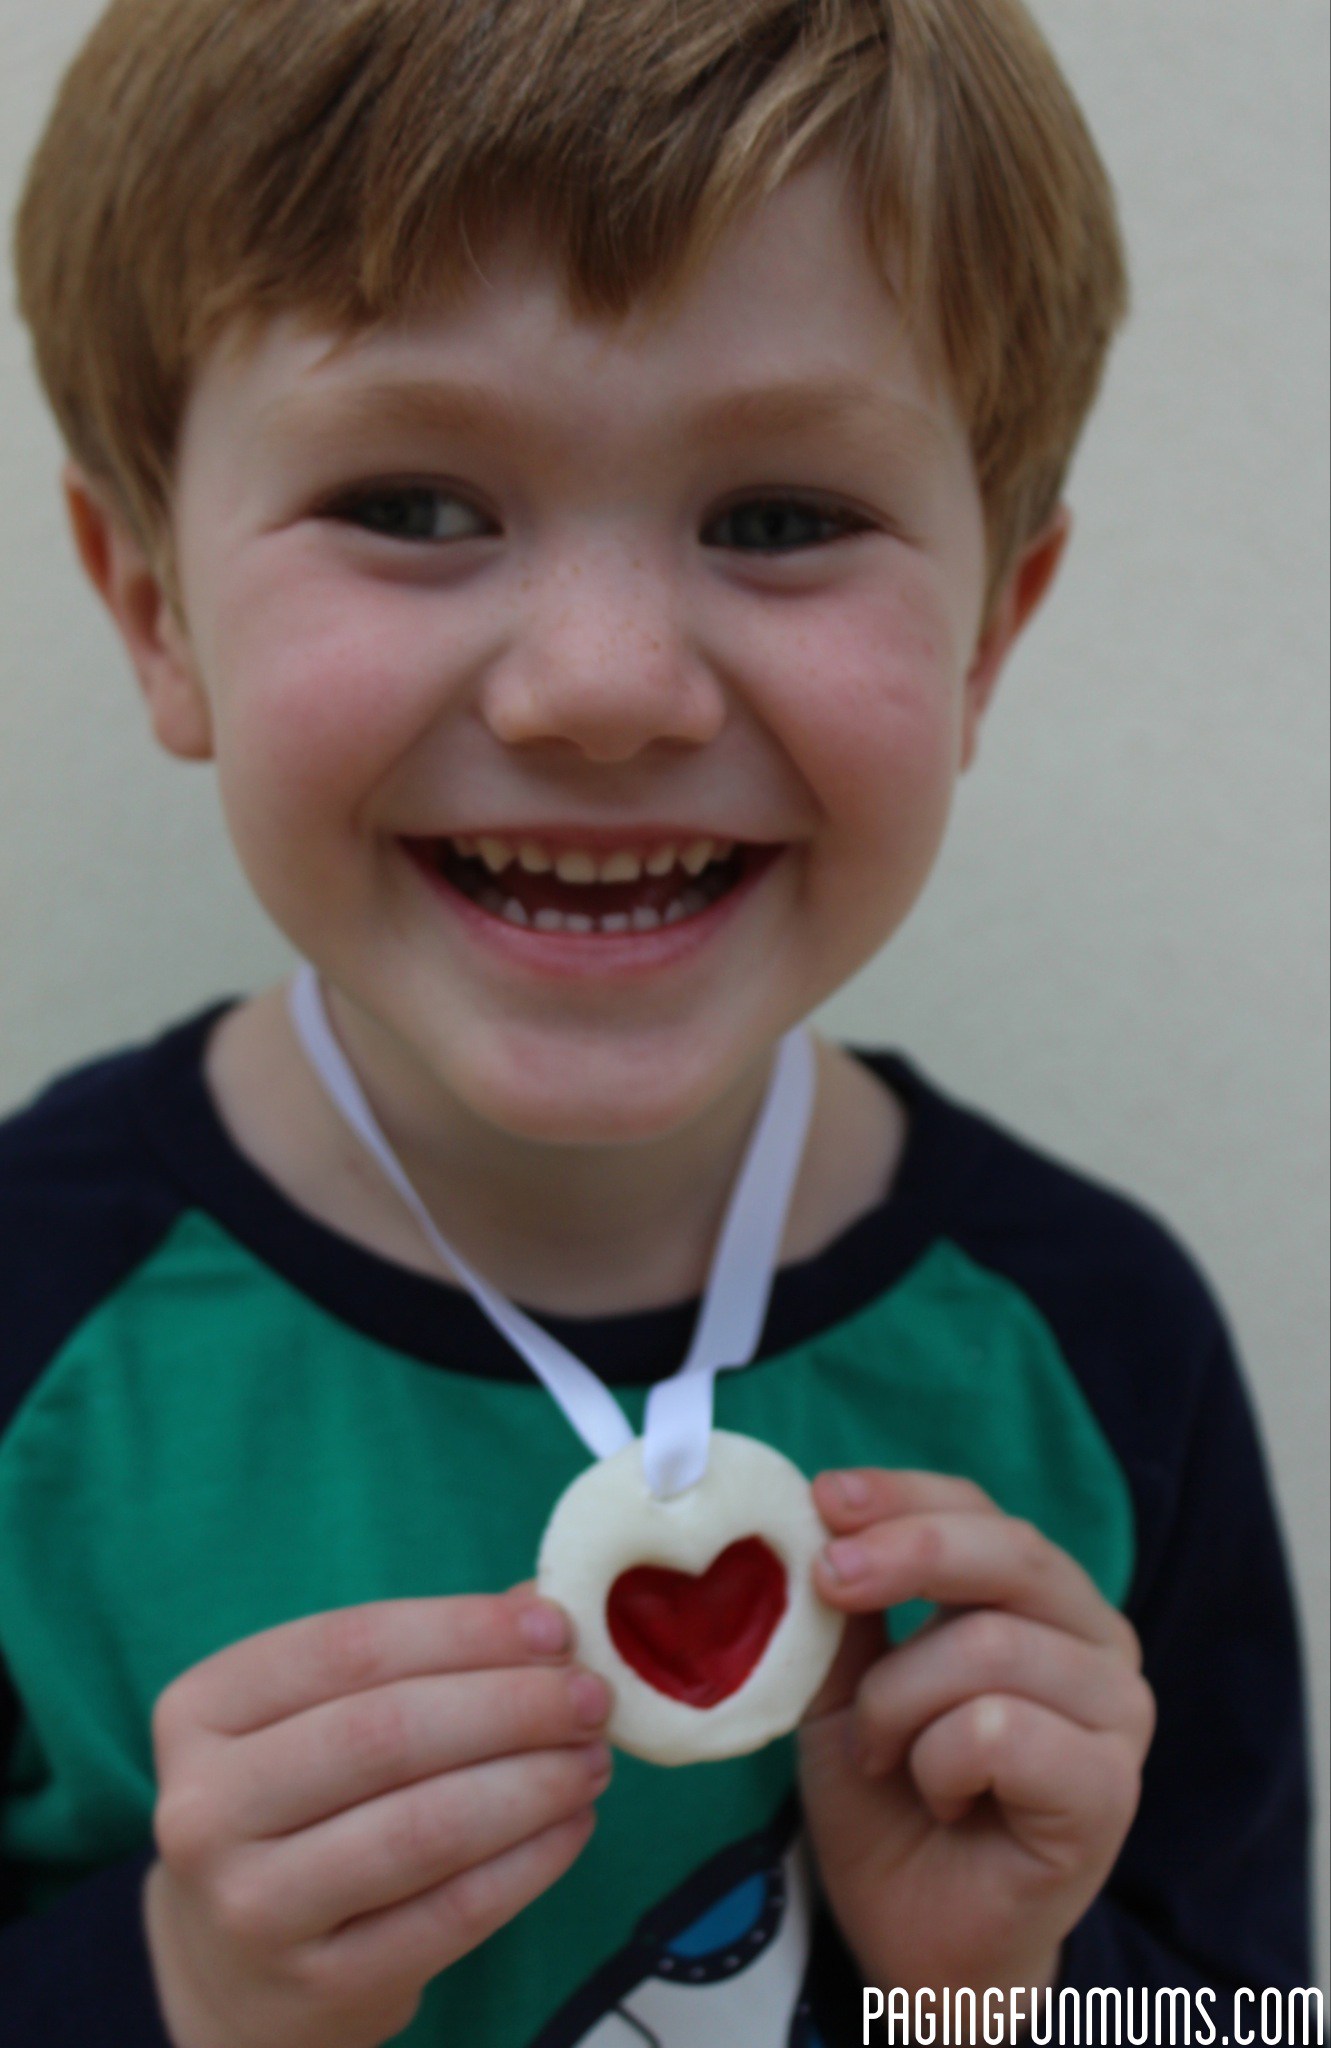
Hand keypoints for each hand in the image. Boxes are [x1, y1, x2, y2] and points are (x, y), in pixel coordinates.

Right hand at [144, 1590, 610, 2047]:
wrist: (235, 1968)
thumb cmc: (302, 1805)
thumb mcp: (324, 1716)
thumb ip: (423, 1657)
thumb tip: (543, 1608)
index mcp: (201, 1711)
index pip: (347, 1646)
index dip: (462, 1630)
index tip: (553, 1628)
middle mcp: (205, 1809)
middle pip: (386, 1733)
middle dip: (511, 1706)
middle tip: (591, 1696)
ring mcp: (252, 1907)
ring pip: (424, 1827)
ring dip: (532, 1783)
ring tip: (593, 1758)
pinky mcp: (318, 1987)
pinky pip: (451, 1913)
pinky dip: (529, 1861)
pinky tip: (573, 1824)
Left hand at [799, 1470, 1153, 1998]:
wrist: (913, 1937)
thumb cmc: (888, 1802)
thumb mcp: (843, 1684)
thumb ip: (846, 1608)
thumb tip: (814, 1517)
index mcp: (1039, 1598)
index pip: (980, 1508)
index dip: (902, 1494)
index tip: (823, 1497)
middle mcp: (1095, 1640)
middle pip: (1010, 1551)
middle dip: (907, 1552)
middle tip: (828, 1578)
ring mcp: (1116, 1714)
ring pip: (990, 1646)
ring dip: (899, 1701)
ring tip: (881, 1753)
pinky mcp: (1110, 1788)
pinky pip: (1001, 1730)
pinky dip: (938, 1762)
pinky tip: (941, 1799)